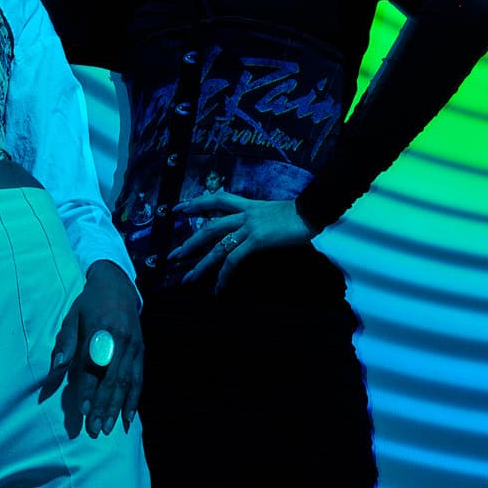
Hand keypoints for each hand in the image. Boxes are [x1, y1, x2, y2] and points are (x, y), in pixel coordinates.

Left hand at [48, 261, 143, 436]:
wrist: (117, 285)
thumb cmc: (89, 303)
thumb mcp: (73, 316)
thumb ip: (66, 342)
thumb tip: (57, 366)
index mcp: (101, 330)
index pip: (94, 366)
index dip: (89, 389)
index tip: (83, 410)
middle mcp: (121, 340)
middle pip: (112, 378)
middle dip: (103, 406)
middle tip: (95, 428)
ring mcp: (134, 346)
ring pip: (126, 382)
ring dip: (117, 407)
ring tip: (109, 428)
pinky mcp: (141, 351)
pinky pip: (139, 379)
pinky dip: (134, 400)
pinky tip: (128, 418)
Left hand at [167, 193, 310, 289]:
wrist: (314, 210)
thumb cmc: (301, 214)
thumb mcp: (275, 213)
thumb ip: (261, 220)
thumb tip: (254, 231)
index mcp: (248, 205)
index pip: (217, 200)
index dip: (197, 202)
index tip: (180, 208)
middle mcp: (244, 214)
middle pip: (209, 227)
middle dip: (190, 242)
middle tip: (173, 255)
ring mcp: (249, 227)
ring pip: (217, 246)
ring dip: (201, 264)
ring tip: (189, 278)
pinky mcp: (257, 240)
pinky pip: (234, 260)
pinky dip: (225, 275)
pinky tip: (219, 287)